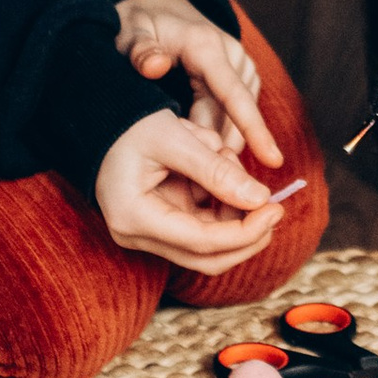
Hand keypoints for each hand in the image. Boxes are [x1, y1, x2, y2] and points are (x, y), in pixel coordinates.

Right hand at [93, 110, 277, 273]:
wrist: (102, 120)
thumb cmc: (131, 124)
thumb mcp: (176, 138)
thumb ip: (216, 170)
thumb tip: (261, 199)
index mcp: (134, 217)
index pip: (201, 242)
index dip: (245, 232)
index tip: (276, 209)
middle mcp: (137, 234)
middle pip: (206, 257)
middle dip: (246, 234)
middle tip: (275, 207)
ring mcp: (148, 233)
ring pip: (208, 244)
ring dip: (233, 211)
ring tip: (228, 160)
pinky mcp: (160, 224)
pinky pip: (202, 226)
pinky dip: (221, 203)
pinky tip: (222, 168)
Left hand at [116, 0, 278, 167]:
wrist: (158, 5)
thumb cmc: (142, 23)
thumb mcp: (130, 33)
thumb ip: (140, 51)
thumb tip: (155, 66)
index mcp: (207, 46)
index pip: (234, 94)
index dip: (253, 129)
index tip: (273, 160)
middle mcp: (231, 56)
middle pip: (235, 115)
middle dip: (221, 149)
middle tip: (195, 184)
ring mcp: (238, 67)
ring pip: (235, 119)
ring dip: (218, 143)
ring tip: (192, 169)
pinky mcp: (238, 78)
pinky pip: (233, 115)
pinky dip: (219, 134)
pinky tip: (200, 153)